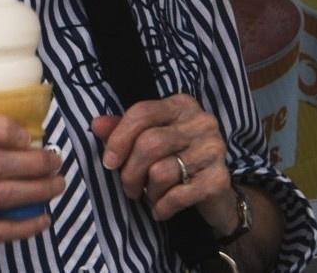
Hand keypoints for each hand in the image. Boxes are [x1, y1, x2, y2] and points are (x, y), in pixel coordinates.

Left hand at [91, 94, 239, 235]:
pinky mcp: (220, 179)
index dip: (119, 138)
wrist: (215, 192)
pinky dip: (161, 207)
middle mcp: (201, 122)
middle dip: (130, 172)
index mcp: (182, 105)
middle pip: (150, 143)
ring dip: (148, 192)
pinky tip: (160, 210)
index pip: (142, 112)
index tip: (109, 162)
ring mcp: (214, 149)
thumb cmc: (176, 160)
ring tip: (150, 196)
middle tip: (129, 188)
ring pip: (161, 172)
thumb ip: (123, 130)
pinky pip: (177, 196)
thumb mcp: (149, 140)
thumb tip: (97, 124)